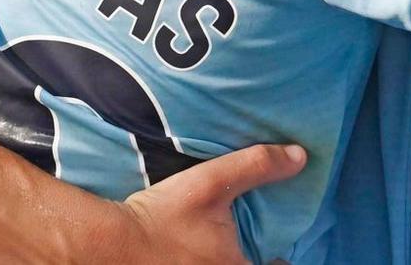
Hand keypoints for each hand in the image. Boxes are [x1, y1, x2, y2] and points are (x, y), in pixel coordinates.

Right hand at [111, 143, 305, 263]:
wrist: (110, 244)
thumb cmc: (162, 217)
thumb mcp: (212, 182)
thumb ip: (257, 166)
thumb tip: (300, 156)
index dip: (282, 256)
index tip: (281, 241)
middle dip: (254, 254)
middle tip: (251, 236)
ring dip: (228, 256)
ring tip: (222, 239)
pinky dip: (207, 259)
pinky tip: (197, 248)